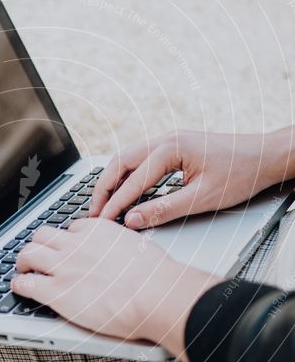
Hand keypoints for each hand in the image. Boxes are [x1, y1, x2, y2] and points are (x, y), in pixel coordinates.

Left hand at [12, 218, 217, 360]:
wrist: (155, 294)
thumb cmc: (156, 278)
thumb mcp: (140, 248)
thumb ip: (123, 248)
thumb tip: (126, 256)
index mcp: (97, 231)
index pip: (71, 229)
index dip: (67, 240)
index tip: (67, 249)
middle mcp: (76, 244)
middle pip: (42, 235)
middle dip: (38, 245)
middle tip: (38, 256)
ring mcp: (63, 266)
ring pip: (28, 254)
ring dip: (23, 262)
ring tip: (23, 270)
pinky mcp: (56, 291)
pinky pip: (25, 283)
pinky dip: (19, 284)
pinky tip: (21, 288)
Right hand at [90, 130, 286, 228]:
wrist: (267, 156)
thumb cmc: (242, 173)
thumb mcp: (203, 198)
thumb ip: (164, 209)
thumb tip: (134, 219)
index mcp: (171, 148)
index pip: (132, 180)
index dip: (114, 203)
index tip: (101, 221)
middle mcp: (166, 139)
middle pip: (120, 161)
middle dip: (103, 188)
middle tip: (93, 212)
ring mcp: (169, 141)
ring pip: (128, 158)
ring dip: (113, 180)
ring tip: (103, 203)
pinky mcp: (174, 147)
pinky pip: (141, 159)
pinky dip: (127, 175)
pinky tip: (124, 190)